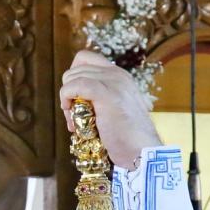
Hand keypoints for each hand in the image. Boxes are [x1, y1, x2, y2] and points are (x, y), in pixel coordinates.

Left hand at [58, 50, 161, 168]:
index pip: (85, 59)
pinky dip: (67, 98)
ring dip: (67, 99)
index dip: (73, 77)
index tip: (74, 99)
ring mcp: (113, 82)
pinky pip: (76, 85)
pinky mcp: (107, 95)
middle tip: (73, 116)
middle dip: (68, 92)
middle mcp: (117, 74)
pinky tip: (72, 117)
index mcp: (119, 75)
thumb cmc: (126, 138)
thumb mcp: (112, 110)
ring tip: (74, 121)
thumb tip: (75, 101)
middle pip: (75, 69)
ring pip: (73, 77)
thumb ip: (98, 100)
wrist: (142, 151)